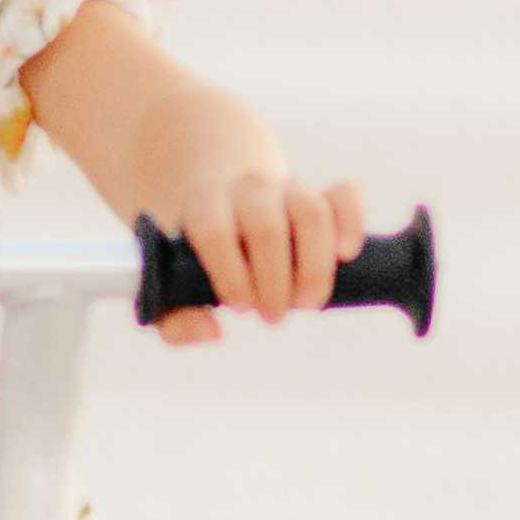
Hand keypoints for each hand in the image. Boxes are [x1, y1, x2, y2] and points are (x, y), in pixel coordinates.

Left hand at [133, 161, 371, 349]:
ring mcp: (287, 188)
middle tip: (272, 317)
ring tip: (306, 304)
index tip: (239, 307)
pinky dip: (350, 224)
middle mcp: (246, 188)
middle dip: (274, 282)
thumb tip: (213, 332)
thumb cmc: (193, 258)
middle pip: (267, 227)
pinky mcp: (321, 194)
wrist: (218, 200)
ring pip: (311, 212)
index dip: (230, 274)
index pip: (215, 231)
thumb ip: (174, 320)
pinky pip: (344, 196)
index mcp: (203, 204)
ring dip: (314, 267)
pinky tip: (345, 257)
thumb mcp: (169, 287)